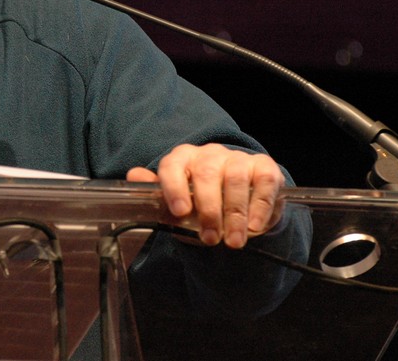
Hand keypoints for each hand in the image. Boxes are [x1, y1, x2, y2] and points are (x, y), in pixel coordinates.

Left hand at [126, 143, 284, 248]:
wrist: (238, 205)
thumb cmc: (202, 203)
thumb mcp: (179, 203)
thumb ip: (157, 193)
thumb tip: (133, 175)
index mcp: (183, 159)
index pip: (172, 165)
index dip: (174, 187)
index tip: (180, 212)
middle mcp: (210, 154)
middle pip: (206, 174)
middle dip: (208, 210)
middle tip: (210, 239)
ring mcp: (238, 158)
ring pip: (235, 180)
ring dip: (234, 215)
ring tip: (233, 241)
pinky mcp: (264, 167)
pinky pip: (263, 184)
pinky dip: (259, 207)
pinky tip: (254, 227)